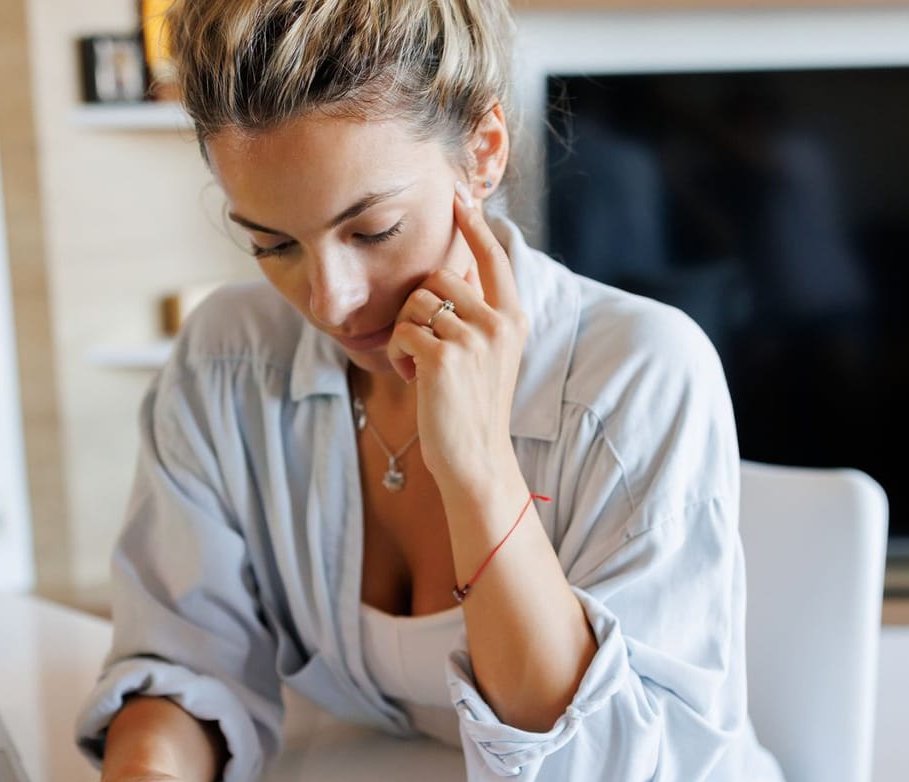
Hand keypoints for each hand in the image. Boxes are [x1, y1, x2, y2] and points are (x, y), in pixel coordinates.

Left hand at [383, 181, 528, 495]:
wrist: (475, 459)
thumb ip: (476, 315)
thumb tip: (452, 274)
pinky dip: (396, 356)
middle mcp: (499, 323)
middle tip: (427, 348)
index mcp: (513, 319)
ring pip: (416, 303)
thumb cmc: (472, 408)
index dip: (475, 225)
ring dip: (406, 333)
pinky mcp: (443, 358)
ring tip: (421, 367)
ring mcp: (474, 339)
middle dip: (420, 308)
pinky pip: (401, 332)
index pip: (494, 258)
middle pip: (439, 277)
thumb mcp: (486, 355)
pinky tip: (411, 379)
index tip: (460, 196)